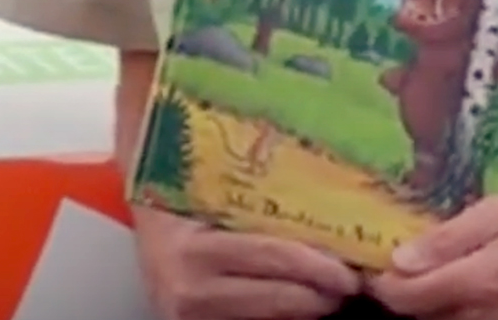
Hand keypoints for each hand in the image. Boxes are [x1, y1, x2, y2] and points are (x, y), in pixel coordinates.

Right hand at [133, 205, 363, 319]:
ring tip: (330, 292)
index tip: (350, 272)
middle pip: (275, 299)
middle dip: (320, 295)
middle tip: (352, 283)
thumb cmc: (179, 192)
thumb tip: (323, 196)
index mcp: (191, 252)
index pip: (268, 258)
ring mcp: (188, 318)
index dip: (315, 267)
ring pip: (267, 319)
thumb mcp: (210, 190)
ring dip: (304, 307)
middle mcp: (188, 293)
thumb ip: (258, 201)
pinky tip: (299, 299)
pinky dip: (279, 314)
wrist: (144, 218)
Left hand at [363, 196, 497, 319]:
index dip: (382, 283)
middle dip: (403, 297)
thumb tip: (400, 258)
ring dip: (429, 307)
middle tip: (396, 270)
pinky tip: (458, 293)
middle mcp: (483, 318)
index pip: (405, 298)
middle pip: (420, 319)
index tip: (374, 264)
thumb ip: (449, 238)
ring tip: (429, 279)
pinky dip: (456, 313)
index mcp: (476, 282)